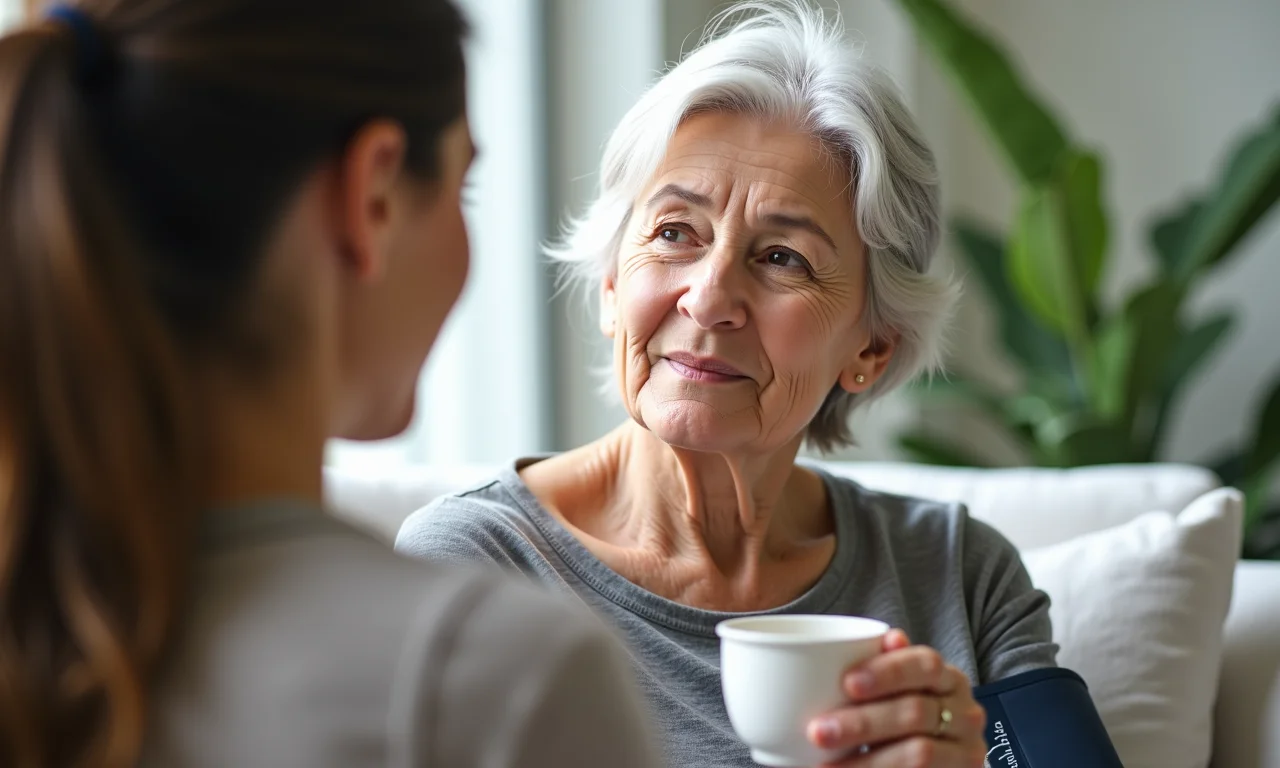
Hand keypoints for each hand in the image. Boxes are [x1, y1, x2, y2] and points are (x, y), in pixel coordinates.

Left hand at [807, 629, 987, 766]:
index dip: (888, 672)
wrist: (933, 763)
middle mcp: (966, 713)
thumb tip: (891, 638)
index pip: (925, 665)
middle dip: (863, 723)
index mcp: (949, 679)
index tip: (847, 683)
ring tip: (825, 765)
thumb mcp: (901, 690)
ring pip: (918, 753)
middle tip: (818, 731)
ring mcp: (966, 752)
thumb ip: (890, 667)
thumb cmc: (907, 716)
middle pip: (915, 713)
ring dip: (867, 760)